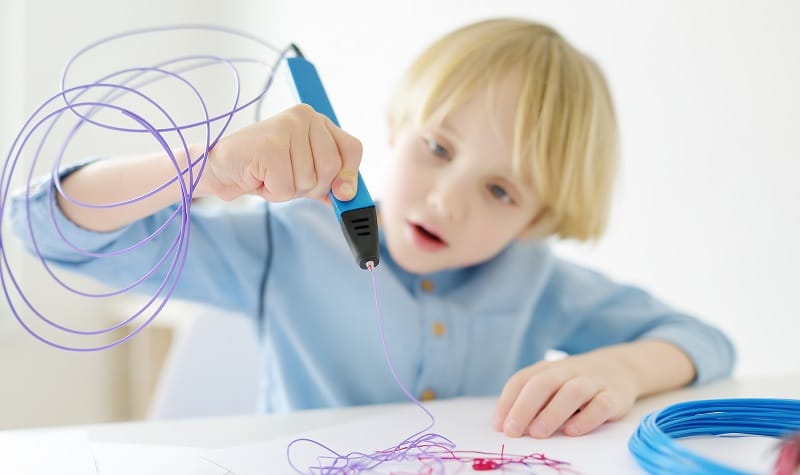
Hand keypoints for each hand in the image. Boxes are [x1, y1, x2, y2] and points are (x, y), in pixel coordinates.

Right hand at [199, 104, 361, 202]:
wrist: (222, 168)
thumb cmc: (264, 170)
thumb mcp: (304, 175)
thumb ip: (330, 183)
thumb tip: (350, 196)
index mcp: (317, 120)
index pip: (352, 149)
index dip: (349, 175)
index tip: (341, 192)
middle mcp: (305, 117)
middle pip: (333, 168)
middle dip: (311, 186)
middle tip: (287, 177)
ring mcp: (288, 128)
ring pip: (309, 180)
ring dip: (289, 190)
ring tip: (271, 175)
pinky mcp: (271, 145)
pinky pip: (287, 187)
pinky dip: (273, 192)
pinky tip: (260, 177)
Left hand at [493, 348, 638, 437]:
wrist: (619, 368)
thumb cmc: (574, 383)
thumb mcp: (551, 384)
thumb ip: (532, 400)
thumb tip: (507, 426)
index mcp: (547, 369)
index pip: (522, 380)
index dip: (507, 402)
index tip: (499, 426)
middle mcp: (568, 371)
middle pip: (543, 383)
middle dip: (524, 407)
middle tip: (513, 431)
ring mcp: (592, 382)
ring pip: (572, 392)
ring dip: (552, 413)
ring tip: (538, 433)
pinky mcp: (614, 396)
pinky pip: (600, 405)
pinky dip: (586, 419)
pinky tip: (572, 431)